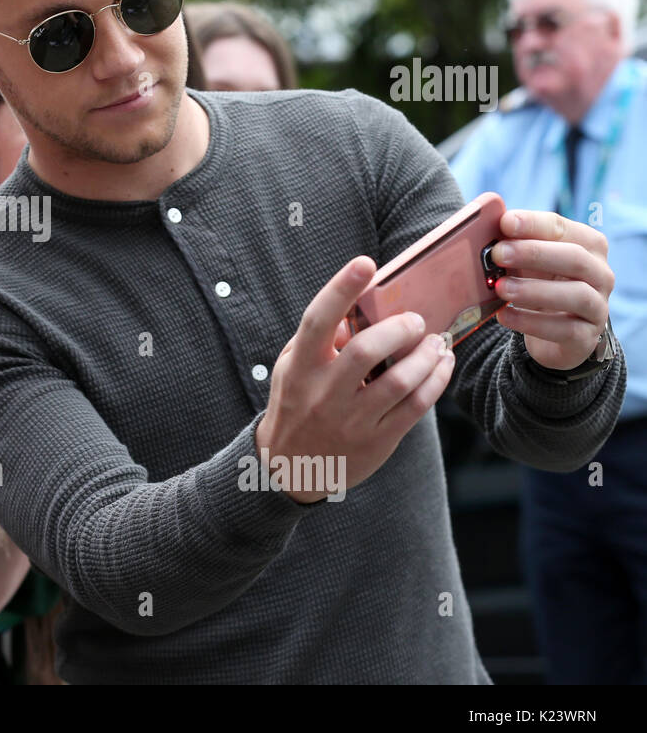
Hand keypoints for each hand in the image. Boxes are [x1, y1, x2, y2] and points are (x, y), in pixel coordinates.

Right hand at [257, 257, 456, 502]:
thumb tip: (355, 311)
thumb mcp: (291, 369)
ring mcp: (351, 420)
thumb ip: (318, 340)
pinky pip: (416, 407)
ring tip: (438, 342)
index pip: (318, 321)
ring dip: (427, 356)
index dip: (341, 289)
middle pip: (365, 351)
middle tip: (416, 320)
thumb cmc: (296, 405)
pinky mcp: (377, 440)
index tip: (365, 263)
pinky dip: (436, 381)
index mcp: (300, 367)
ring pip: (400, 381)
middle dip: (399, 329)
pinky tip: (442, 366)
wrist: (291, 469)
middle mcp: (323, 393)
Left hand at [487, 210, 613, 370]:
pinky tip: (504, 315)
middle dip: (533, 253)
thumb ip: (512, 246)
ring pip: (576, 294)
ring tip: (500, 288)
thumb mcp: (526, 263)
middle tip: (498, 253)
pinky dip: (531, 322)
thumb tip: (483, 232)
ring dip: (534, 289)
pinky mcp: (587, 337)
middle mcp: (600, 273)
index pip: (563, 228)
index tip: (505, 222)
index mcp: (587, 246)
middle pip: (575, 258)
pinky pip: (564, 329)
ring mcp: (598, 306)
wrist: (553, 333)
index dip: (534, 224)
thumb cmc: (538, 285)